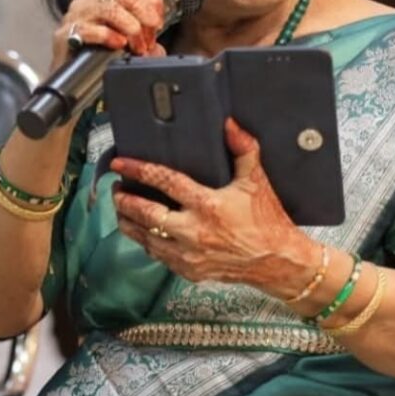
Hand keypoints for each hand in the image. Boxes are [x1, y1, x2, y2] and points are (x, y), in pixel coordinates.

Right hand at [51, 0, 166, 69]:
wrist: (72, 81)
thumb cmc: (98, 59)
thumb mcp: (129, 46)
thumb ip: (145, 43)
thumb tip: (158, 49)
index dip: (152, 2)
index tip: (158, 24)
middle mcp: (91, 2)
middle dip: (145, 17)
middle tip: (149, 39)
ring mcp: (76, 16)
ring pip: (110, 9)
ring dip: (131, 29)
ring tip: (137, 47)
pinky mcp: (64, 34)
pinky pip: (88, 29)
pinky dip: (108, 36)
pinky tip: (117, 44)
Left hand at [111, 118, 318, 297]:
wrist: (278, 262)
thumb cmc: (268, 220)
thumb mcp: (257, 181)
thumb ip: (243, 149)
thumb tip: (229, 124)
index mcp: (208, 205)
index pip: (165, 182)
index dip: (139, 170)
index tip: (121, 163)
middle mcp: (193, 231)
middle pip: (145, 214)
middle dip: (124, 200)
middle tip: (116, 188)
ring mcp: (189, 255)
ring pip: (145, 238)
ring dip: (129, 222)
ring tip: (121, 208)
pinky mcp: (189, 271)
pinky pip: (157, 255)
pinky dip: (146, 241)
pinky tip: (143, 231)